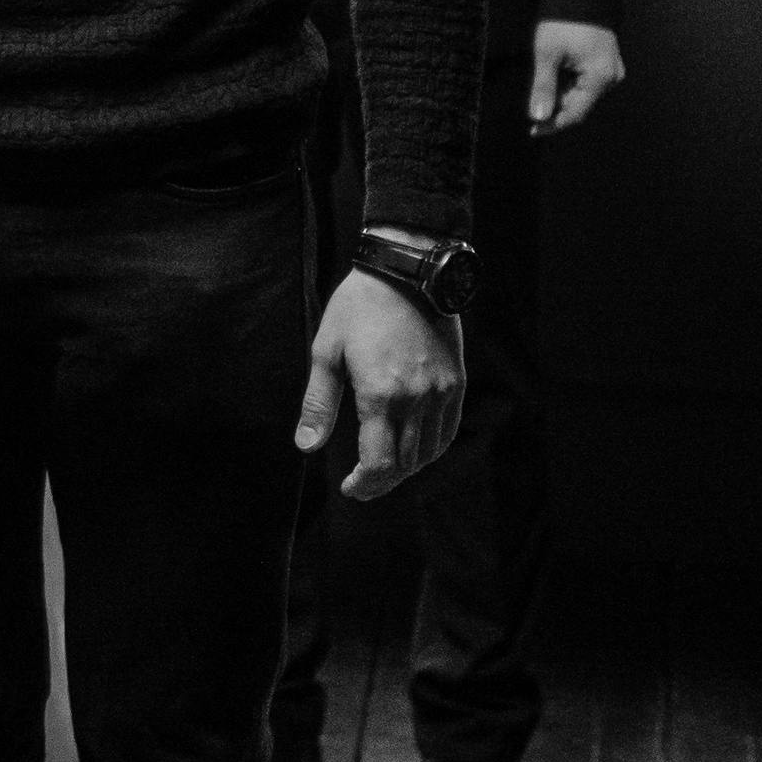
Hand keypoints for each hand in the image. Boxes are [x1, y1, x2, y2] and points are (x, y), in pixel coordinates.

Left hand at [297, 264, 464, 499]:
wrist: (408, 272)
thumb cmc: (359, 308)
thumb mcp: (327, 351)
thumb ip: (318, 404)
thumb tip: (306, 446)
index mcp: (381, 395)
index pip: (380, 462)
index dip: (366, 484)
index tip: (351, 488)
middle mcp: (416, 399)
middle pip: (405, 464)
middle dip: (382, 480)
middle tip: (362, 483)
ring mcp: (441, 392)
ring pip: (429, 452)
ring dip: (406, 468)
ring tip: (384, 468)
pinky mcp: (456, 383)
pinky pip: (447, 431)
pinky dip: (431, 449)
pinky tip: (413, 449)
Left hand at [529, 21, 626, 135]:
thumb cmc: (562, 22)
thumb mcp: (547, 55)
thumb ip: (543, 88)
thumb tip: (538, 117)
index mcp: (601, 77)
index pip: (576, 113)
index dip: (553, 124)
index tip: (533, 130)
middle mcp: (612, 77)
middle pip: (580, 104)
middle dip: (556, 106)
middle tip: (532, 102)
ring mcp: (612, 69)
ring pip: (583, 93)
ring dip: (562, 94)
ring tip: (544, 77)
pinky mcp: (606, 62)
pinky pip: (587, 81)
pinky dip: (569, 82)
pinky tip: (555, 72)